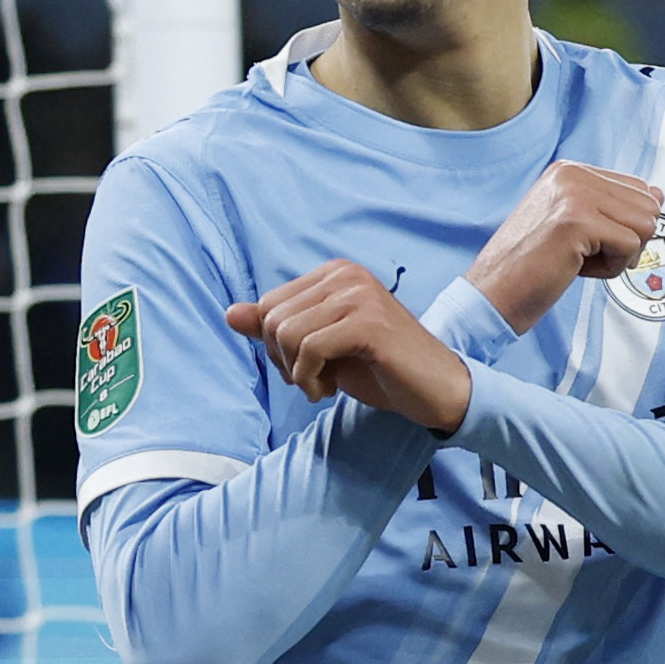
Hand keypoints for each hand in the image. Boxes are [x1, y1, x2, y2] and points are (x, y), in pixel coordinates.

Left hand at [225, 259, 472, 431]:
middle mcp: (346, 274)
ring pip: (286, 333)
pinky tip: (330, 389)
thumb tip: (230, 313)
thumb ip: (276, 329)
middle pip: (271, 318)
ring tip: (323, 384)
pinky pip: (309, 348)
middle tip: (313, 378)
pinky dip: (310, 378)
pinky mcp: (368, 321)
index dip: (274, 346)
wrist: (434, 390)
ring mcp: (359, 294)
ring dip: (297, 373)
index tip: (304, 367)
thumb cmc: (379, 368)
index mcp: (334, 273)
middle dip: (282, 359)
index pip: (268, 305)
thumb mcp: (319, 348)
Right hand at [464, 161, 662, 334]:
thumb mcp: (574, 224)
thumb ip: (614, 207)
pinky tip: (576, 268)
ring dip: (619, 255)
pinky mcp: (577, 221)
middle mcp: (572, 174)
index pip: (637, 187)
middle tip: (584, 254)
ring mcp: (574, 194)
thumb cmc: (529, 266)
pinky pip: (630, 247)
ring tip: (580, 260)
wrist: (493, 293)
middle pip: (648, 206)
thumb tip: (658, 196)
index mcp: (569, 170)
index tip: (590, 240)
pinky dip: (610, 269)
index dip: (626, 225)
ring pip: (645, 225)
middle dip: (626, 241)